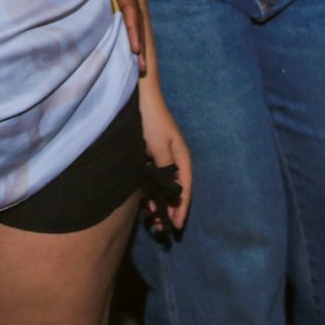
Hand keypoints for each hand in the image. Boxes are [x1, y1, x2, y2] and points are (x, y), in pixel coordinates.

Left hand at [80, 0, 144, 68]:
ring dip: (131, 31)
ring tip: (136, 58)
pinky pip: (115, 1)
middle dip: (137, 37)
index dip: (132, 26)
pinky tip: (118, 35)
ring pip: (126, 6)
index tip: (135, 50)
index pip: (127, 1)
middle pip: (132, 8)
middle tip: (141, 67)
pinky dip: (120, 20)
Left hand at [140, 84, 191, 231]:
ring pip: (162, 186)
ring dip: (158, 201)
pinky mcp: (149, 154)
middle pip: (175, 190)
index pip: (185, 190)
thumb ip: (167, 171)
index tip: (177, 227)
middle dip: (169, 209)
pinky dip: (149, 190)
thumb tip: (170, 193)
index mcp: (182, 158)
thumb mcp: (161, 148)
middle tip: (160, 227)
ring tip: (150, 219)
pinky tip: (142, 200)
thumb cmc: (152, 121)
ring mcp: (161, 156)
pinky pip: (152, 178)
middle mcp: (174, 159)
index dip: (182, 209)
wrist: (139, 97)